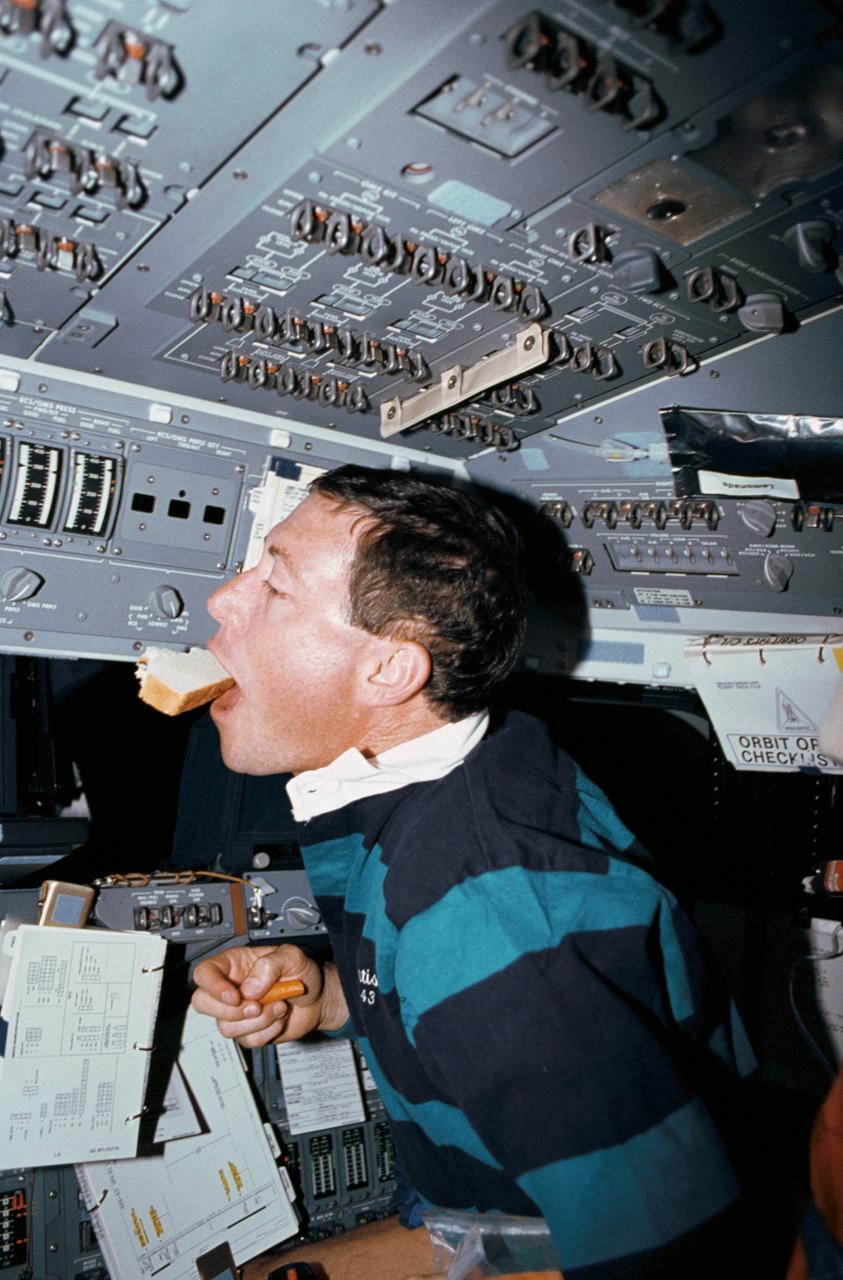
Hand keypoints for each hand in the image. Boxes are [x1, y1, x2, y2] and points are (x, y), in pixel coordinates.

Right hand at [191, 944, 347, 1048]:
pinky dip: (267, 1032)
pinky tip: (278, 1018)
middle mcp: (230, 988)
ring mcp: (236, 1012)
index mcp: (234, 964)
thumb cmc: (302, 972)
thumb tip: (249, 988)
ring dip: (258, 1021)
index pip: (204, 973)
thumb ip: (270, 965)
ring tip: (278, 1006)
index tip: (235, 996)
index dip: (213, 986)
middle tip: (258, 1005)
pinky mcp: (247, 1031)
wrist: (317, 998)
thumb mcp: (292, 957)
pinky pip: (247, 1040)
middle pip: (203, 1004)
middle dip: (232, 1010)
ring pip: (226, 1027)